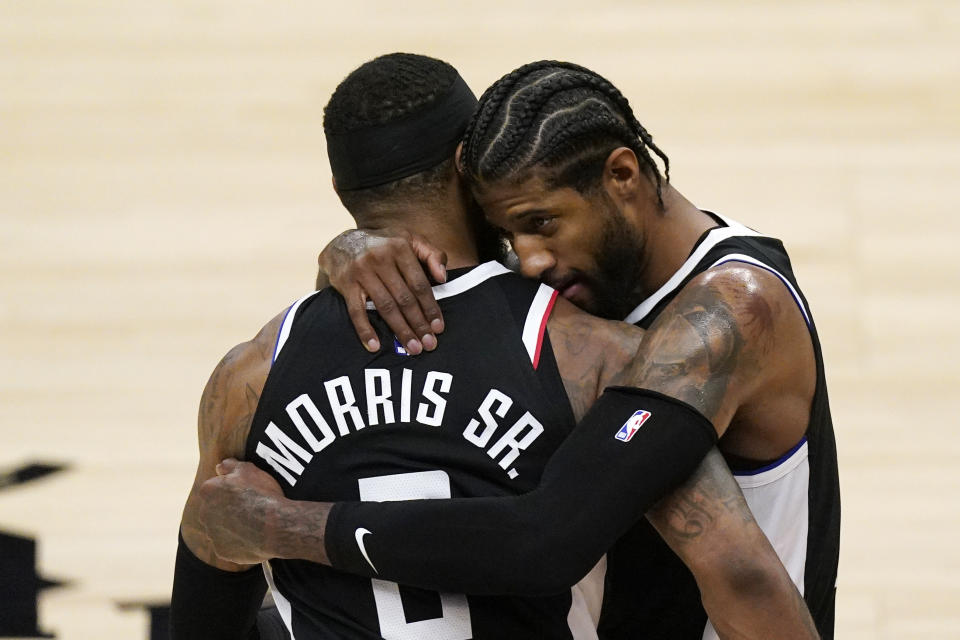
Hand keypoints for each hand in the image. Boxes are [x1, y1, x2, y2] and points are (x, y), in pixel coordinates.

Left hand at [197, 458, 284, 563]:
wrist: (276, 526)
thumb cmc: (262, 494)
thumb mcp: (249, 469)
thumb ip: (230, 465)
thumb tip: (220, 467)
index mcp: (208, 491)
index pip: (214, 488)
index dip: (230, 490)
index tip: (245, 492)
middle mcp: (205, 514)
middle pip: (214, 510)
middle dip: (228, 509)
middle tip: (250, 508)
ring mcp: (212, 535)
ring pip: (221, 529)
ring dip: (232, 527)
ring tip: (254, 524)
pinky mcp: (222, 552)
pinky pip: (229, 546)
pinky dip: (239, 543)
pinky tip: (254, 537)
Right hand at [318, 228, 446, 353]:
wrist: (342, 243)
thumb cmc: (384, 245)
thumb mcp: (410, 239)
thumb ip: (432, 254)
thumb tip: (443, 277)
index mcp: (399, 247)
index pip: (419, 284)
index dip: (430, 307)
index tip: (438, 327)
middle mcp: (380, 258)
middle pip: (404, 298)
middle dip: (418, 324)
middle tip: (429, 344)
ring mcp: (361, 271)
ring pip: (385, 307)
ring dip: (400, 330)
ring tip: (412, 348)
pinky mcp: (345, 284)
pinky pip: (356, 311)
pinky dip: (365, 330)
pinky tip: (374, 345)